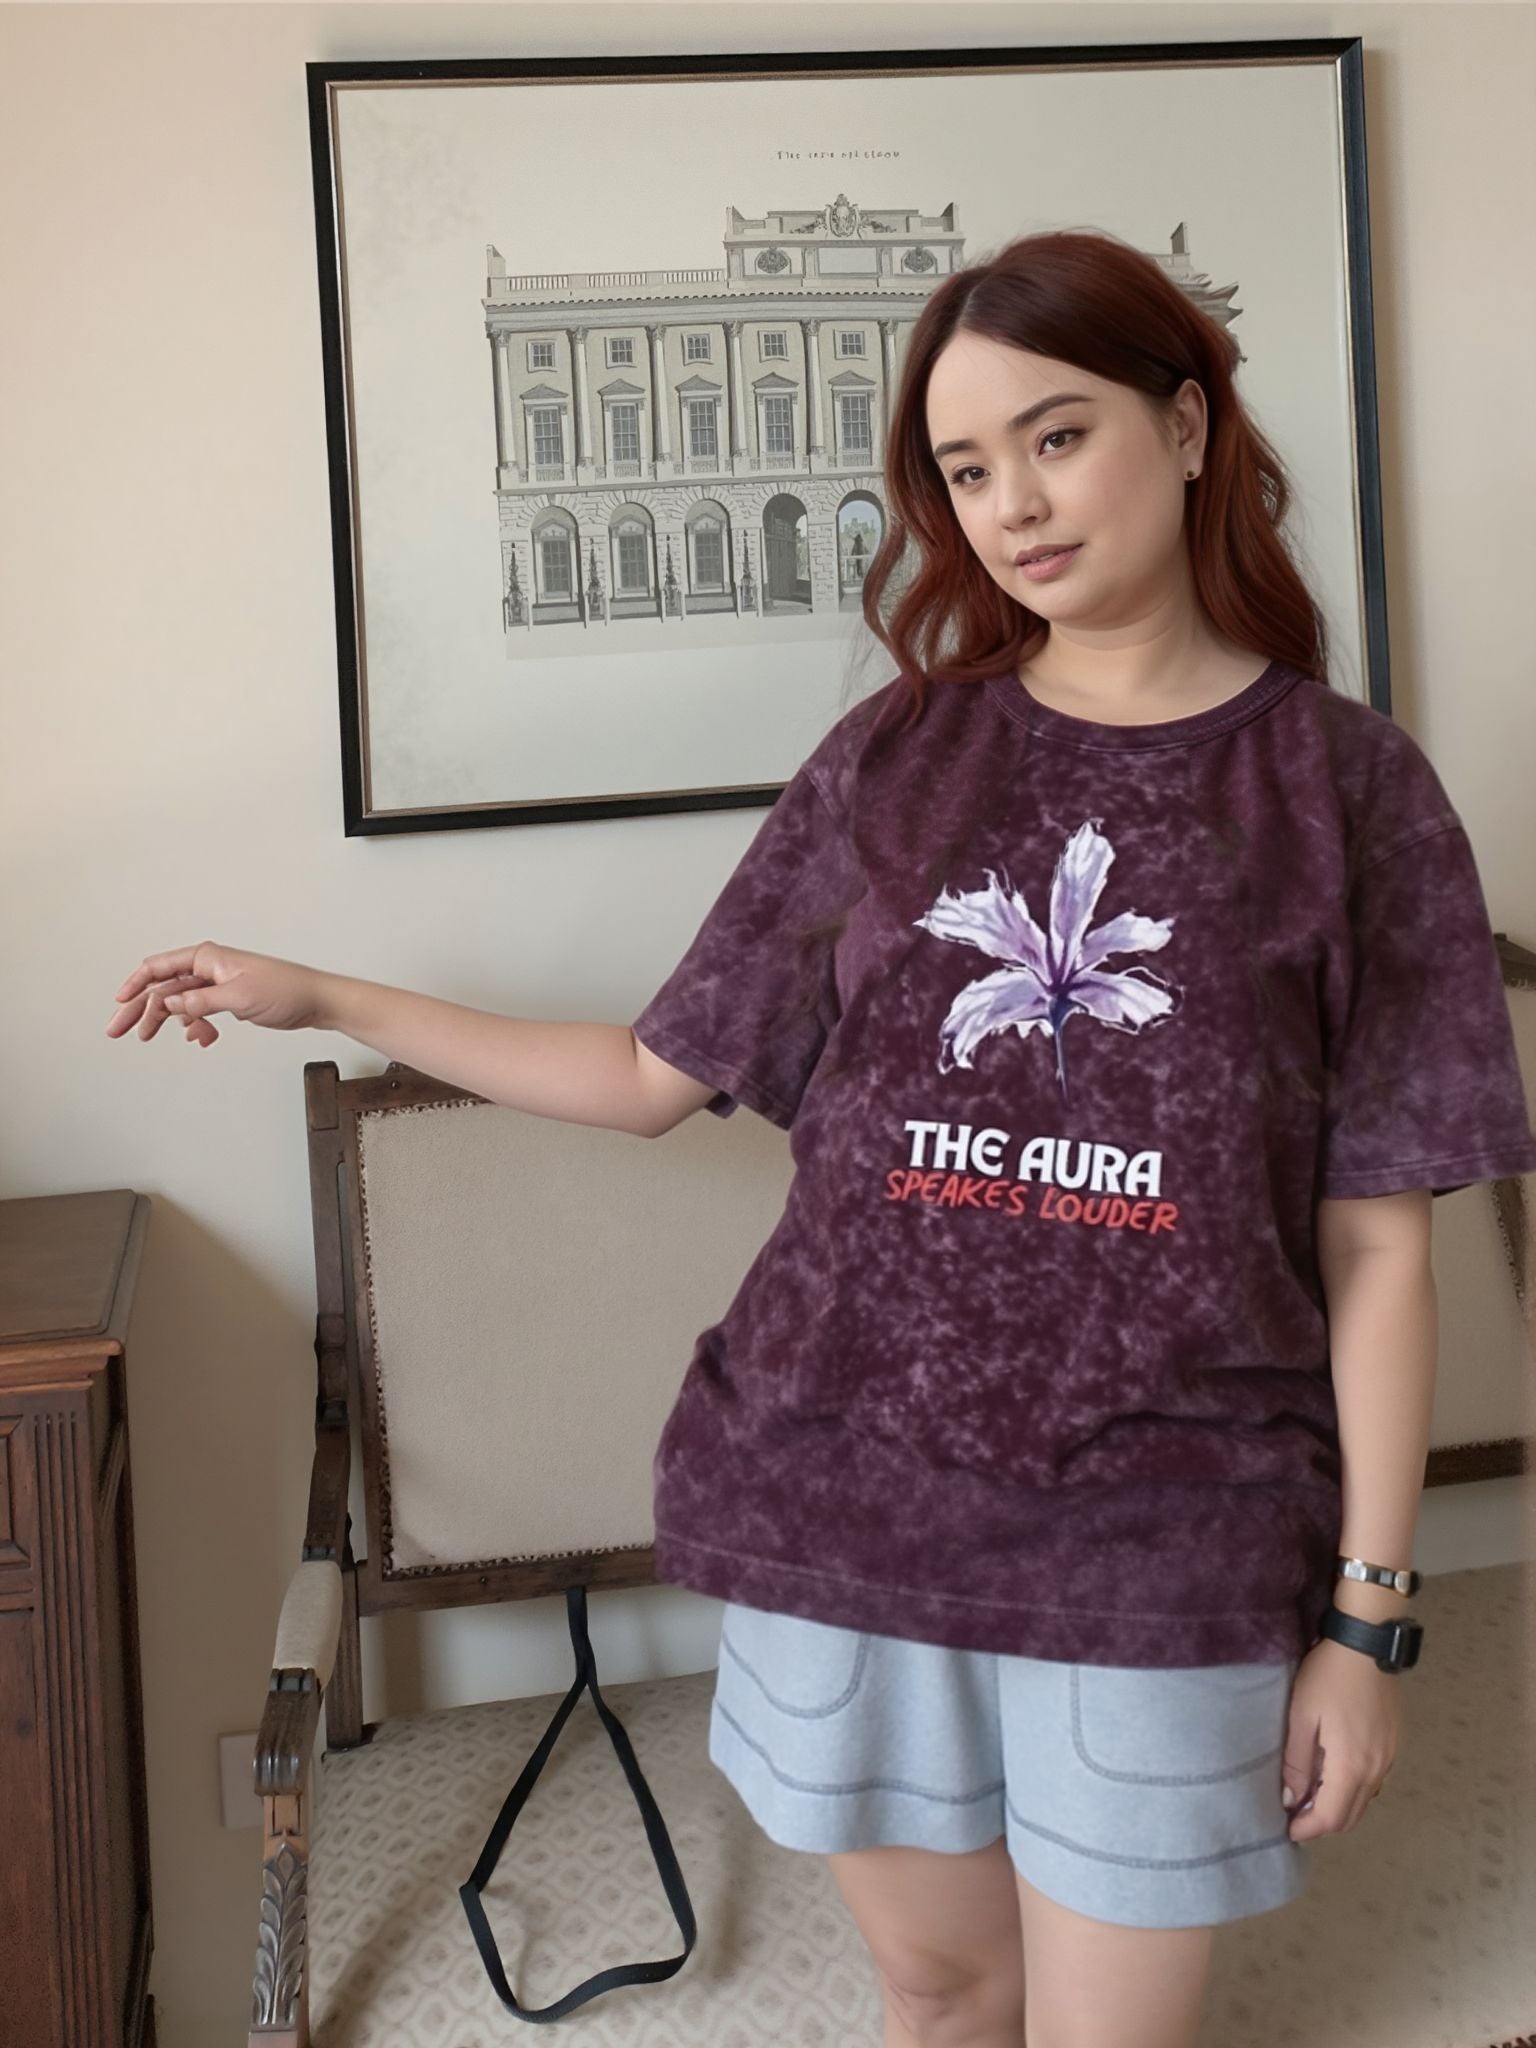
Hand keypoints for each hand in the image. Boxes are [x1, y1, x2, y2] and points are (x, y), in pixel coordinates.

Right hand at [105, 941, 327, 1046]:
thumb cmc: (284, 991)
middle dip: (140, 1008)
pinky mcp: (227, 1000)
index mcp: (208, 958)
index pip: (158, 967)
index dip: (134, 985)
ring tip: (149, 1038)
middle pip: (163, 988)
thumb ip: (199, 1002)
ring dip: (167, 1021)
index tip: (118, 1003)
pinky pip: (199, 1012)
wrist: (316, 1001)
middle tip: (118, 1031)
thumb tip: (167, 1005)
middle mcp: (209, 968)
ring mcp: (217, 984)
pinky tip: (201, 1038)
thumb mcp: (237, 998)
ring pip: (179, 1003)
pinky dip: (196, 1026)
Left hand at [1280, 1635, 1399, 1839]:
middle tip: (1295, 1814)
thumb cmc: (1328, 1676)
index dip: (1307, 1828)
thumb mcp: (1302, 1715)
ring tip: (1311, 1795)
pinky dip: (1353, 1789)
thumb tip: (1291, 1799)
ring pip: (1364, 1800)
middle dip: (1322, 1822)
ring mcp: (1389, 1758)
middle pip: (1350, 1816)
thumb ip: (1296, 1761)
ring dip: (1339, 1806)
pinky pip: (1373, 1782)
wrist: (1367, 1643)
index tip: (1287, 1829)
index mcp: (1351, 1766)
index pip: (1330, 1817)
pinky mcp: (1394, 1745)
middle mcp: (1376, 1770)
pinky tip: (1335, 1774)